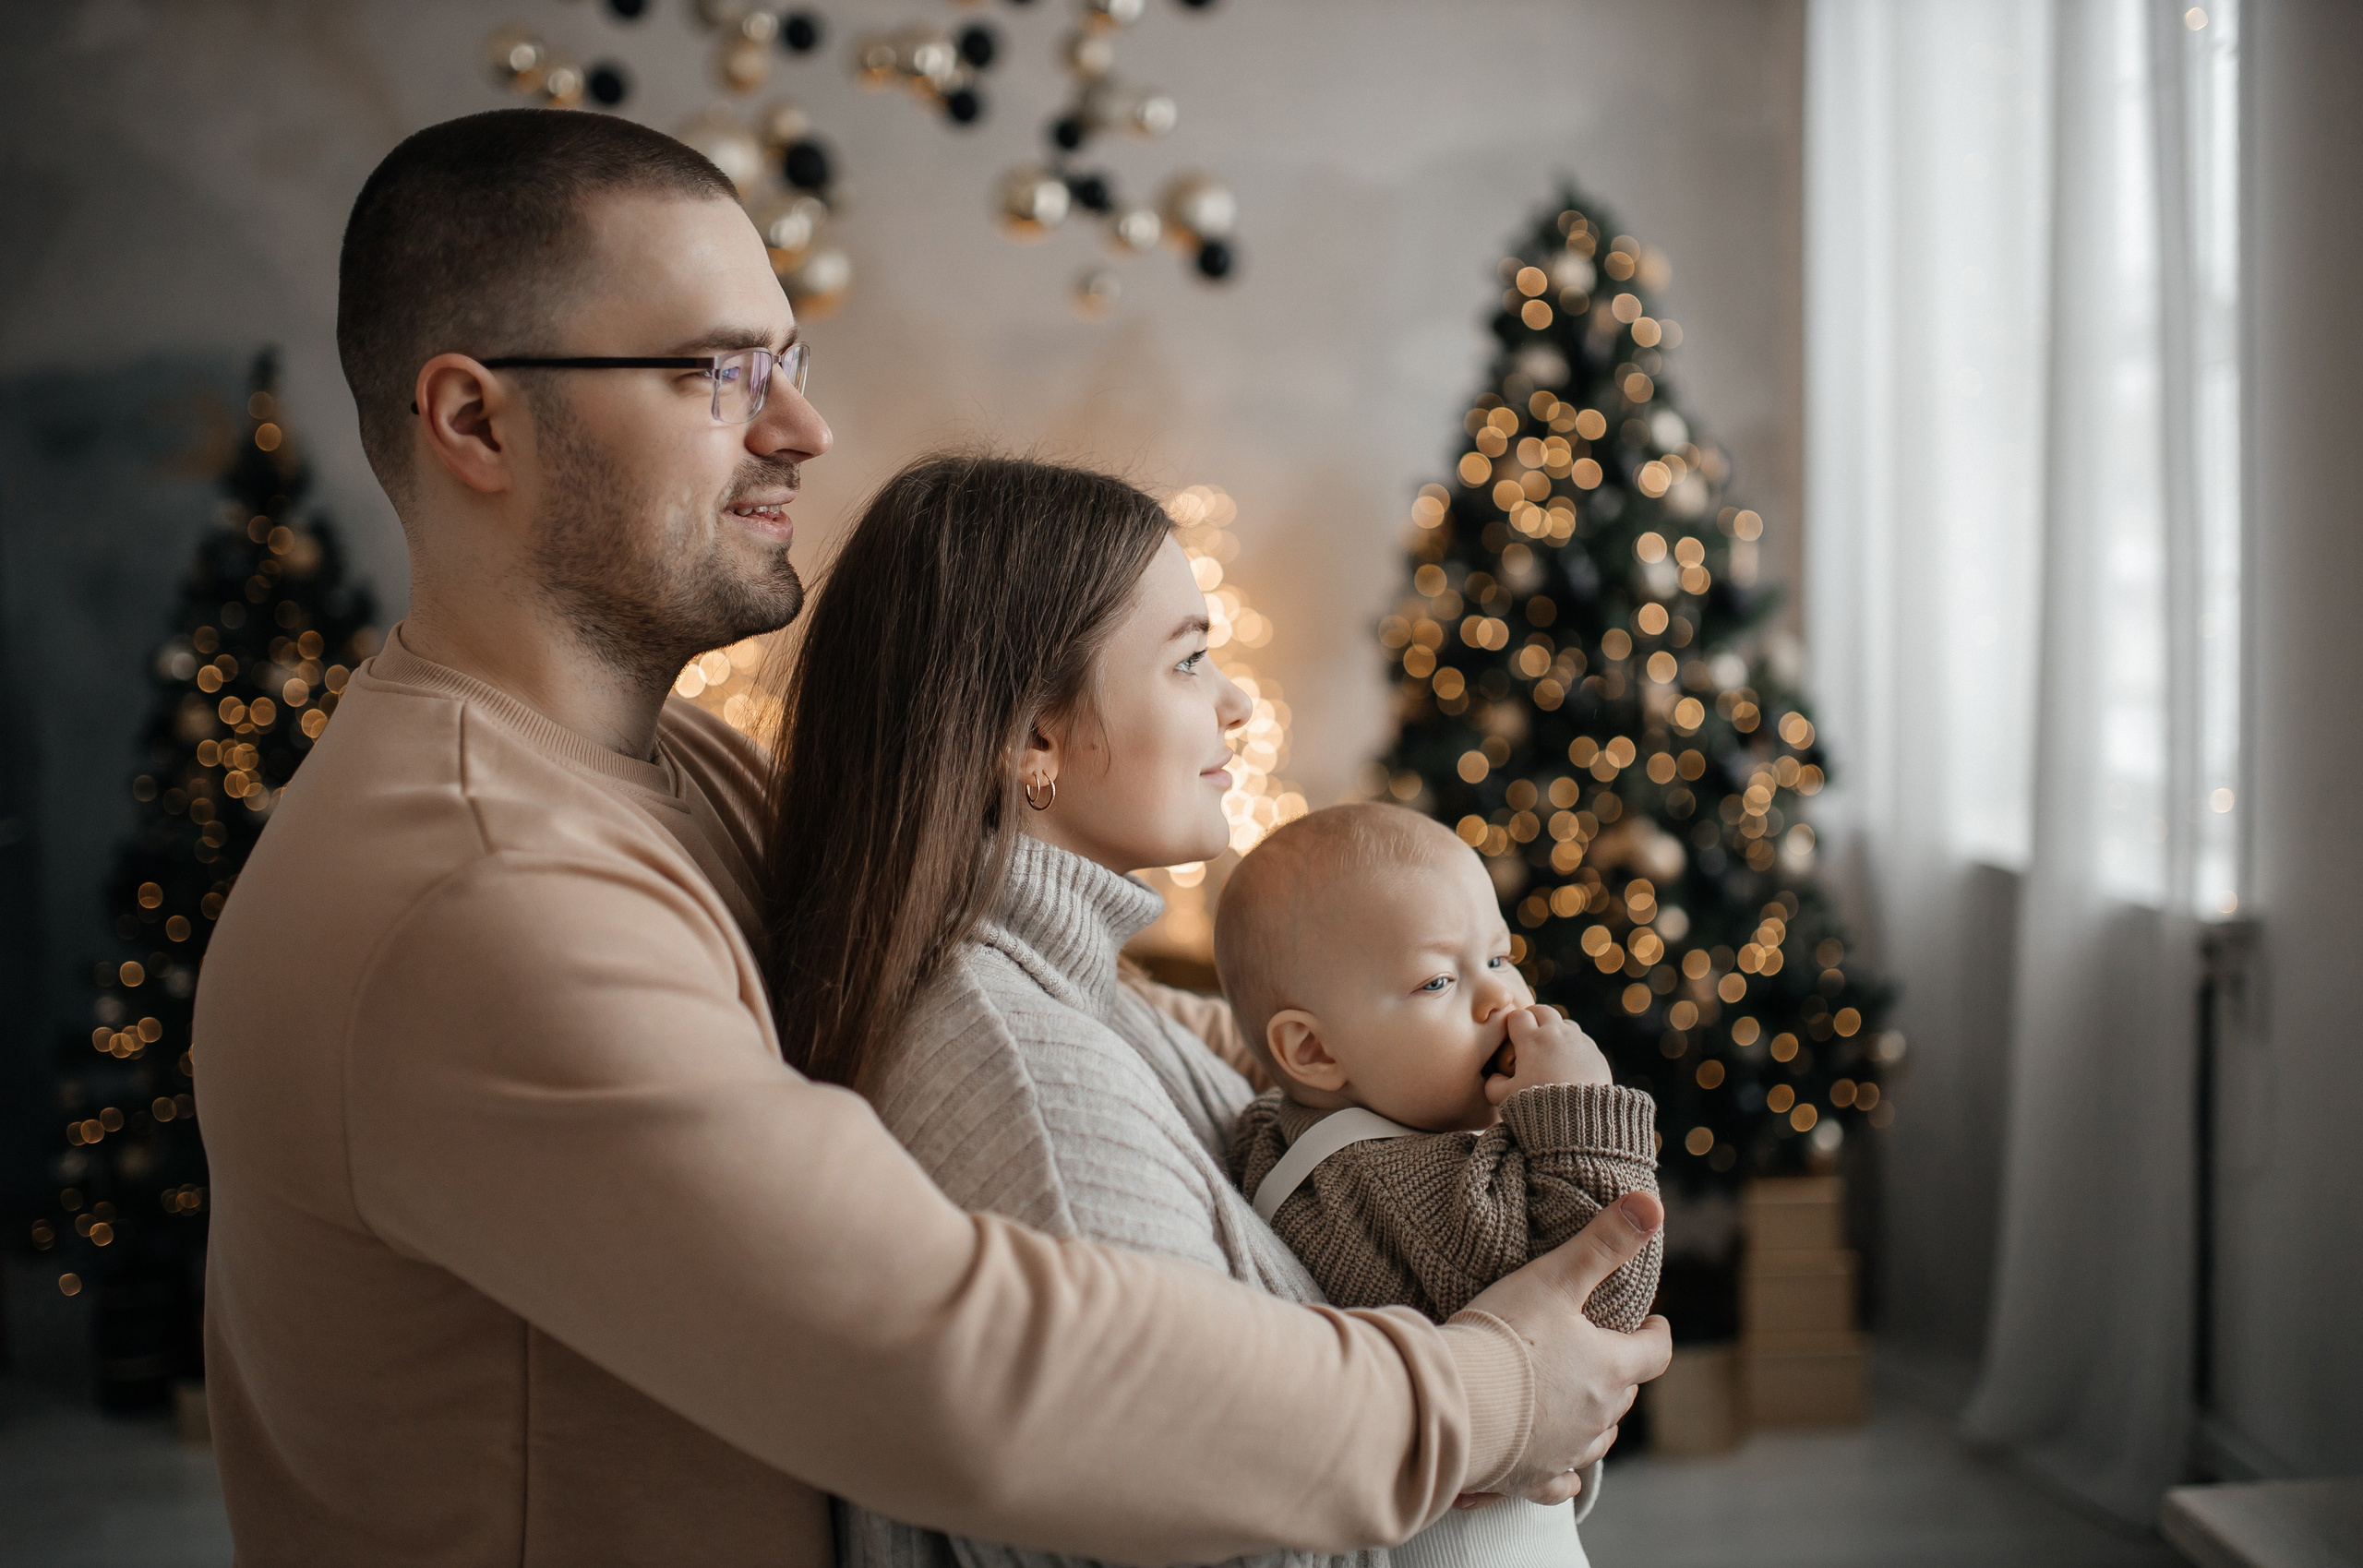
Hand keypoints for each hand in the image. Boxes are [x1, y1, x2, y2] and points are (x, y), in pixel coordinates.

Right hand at [1454, 1191, 1669, 1500]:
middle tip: (1607, 1353)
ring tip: (1585, 1406)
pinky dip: (1561, 1474)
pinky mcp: (1528, 1478)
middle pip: (1625, 1396)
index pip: (1655, 1353)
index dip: (1657, 1335)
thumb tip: (1653, 1204)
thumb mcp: (1554, 1278)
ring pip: (1597, 1440)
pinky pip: (1558, 1484)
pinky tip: (1557, 1470)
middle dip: (1621, 1374)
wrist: (1450, 1403)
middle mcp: (1595, 1418)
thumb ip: (1602, 1242)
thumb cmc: (1503, 1338)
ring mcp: (1563, 1452)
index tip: (1654, 1323)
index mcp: (1609, 1369)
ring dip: (1596, 1421)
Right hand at [1484, 1006, 1612, 1104]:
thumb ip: (1493, 1084)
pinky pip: (1583, 1042)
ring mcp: (1579, 1042)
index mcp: (1531, 1040)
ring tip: (1551, 1050)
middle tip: (1529, 1034)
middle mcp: (1556, 1034)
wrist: (1578, 1120)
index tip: (1512, 1036)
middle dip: (1534, 1018)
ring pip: (1565, 1024)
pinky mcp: (1595, 1054)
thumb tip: (1495, 1077)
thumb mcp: (1504, 1098)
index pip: (1518, 1015)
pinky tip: (1569, 1065)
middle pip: (1543, 1011)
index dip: (1513, 1023)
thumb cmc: (1537, 1107)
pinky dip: (1574, 1047)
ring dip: (1556, 1031)